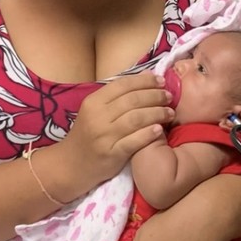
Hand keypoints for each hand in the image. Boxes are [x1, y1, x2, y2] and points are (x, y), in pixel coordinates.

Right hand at [65, 71, 173, 187]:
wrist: (69, 166)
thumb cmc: (87, 135)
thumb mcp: (95, 111)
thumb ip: (118, 95)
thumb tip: (147, 75)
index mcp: (93, 102)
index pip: (123, 85)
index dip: (145, 81)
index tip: (162, 81)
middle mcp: (97, 117)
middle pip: (133, 100)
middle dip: (155, 96)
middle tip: (169, 97)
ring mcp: (104, 136)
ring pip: (136, 118)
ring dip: (157, 113)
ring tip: (170, 113)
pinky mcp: (111, 154)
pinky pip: (134, 141)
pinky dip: (148, 134)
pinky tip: (159, 129)